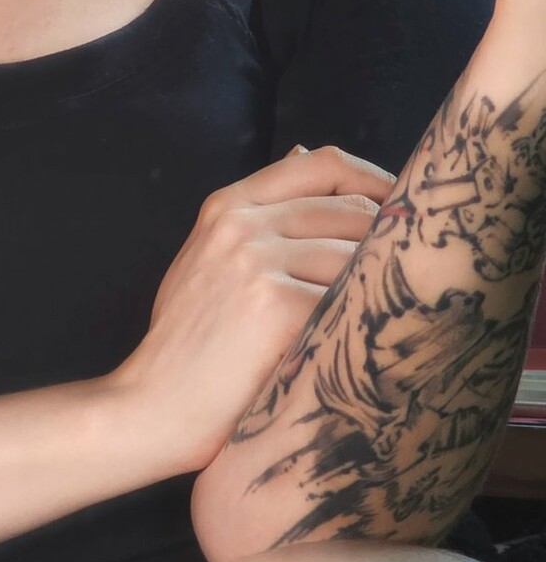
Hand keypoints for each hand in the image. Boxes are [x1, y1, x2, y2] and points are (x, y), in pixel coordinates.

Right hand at [105, 144, 394, 474]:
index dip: (377, 180)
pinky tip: (366, 347)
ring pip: (358, 258)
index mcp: (228, 207)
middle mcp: (242, 225)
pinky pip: (349, 302)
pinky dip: (365, 324)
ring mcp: (257, 263)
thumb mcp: (209, 259)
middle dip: (389, 244)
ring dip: (379, 290)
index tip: (404, 210)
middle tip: (409, 279)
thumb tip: (306, 153)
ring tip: (384, 320)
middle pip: (354, 210)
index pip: (324, 164)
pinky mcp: (276, 306)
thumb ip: (257, 212)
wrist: (150, 408)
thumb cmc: (188, 345)